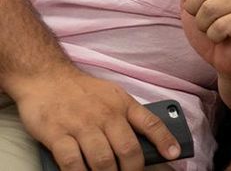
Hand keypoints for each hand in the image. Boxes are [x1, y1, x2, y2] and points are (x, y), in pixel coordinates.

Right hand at [13, 68, 179, 170]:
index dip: (165, 140)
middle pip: (128, 149)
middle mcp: (106, 114)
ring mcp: (82, 124)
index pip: (150, 123)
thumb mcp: (113, 96)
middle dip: (132, 169)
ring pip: (102, 160)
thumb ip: (127, 116)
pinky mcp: (58, 133)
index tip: (174, 154)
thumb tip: (145, 142)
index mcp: (123, 104)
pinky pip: (72, 162)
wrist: (46, 77)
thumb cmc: (83, 92)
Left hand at [180, 0, 230, 77]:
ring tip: (214, 29)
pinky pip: (219, 26)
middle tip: (204, 19)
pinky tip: (224, 37)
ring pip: (209, 8)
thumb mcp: (193, 6)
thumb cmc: (211, 30)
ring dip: (204, 25)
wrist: (228, 57)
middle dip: (193, 10)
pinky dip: (214, 36)